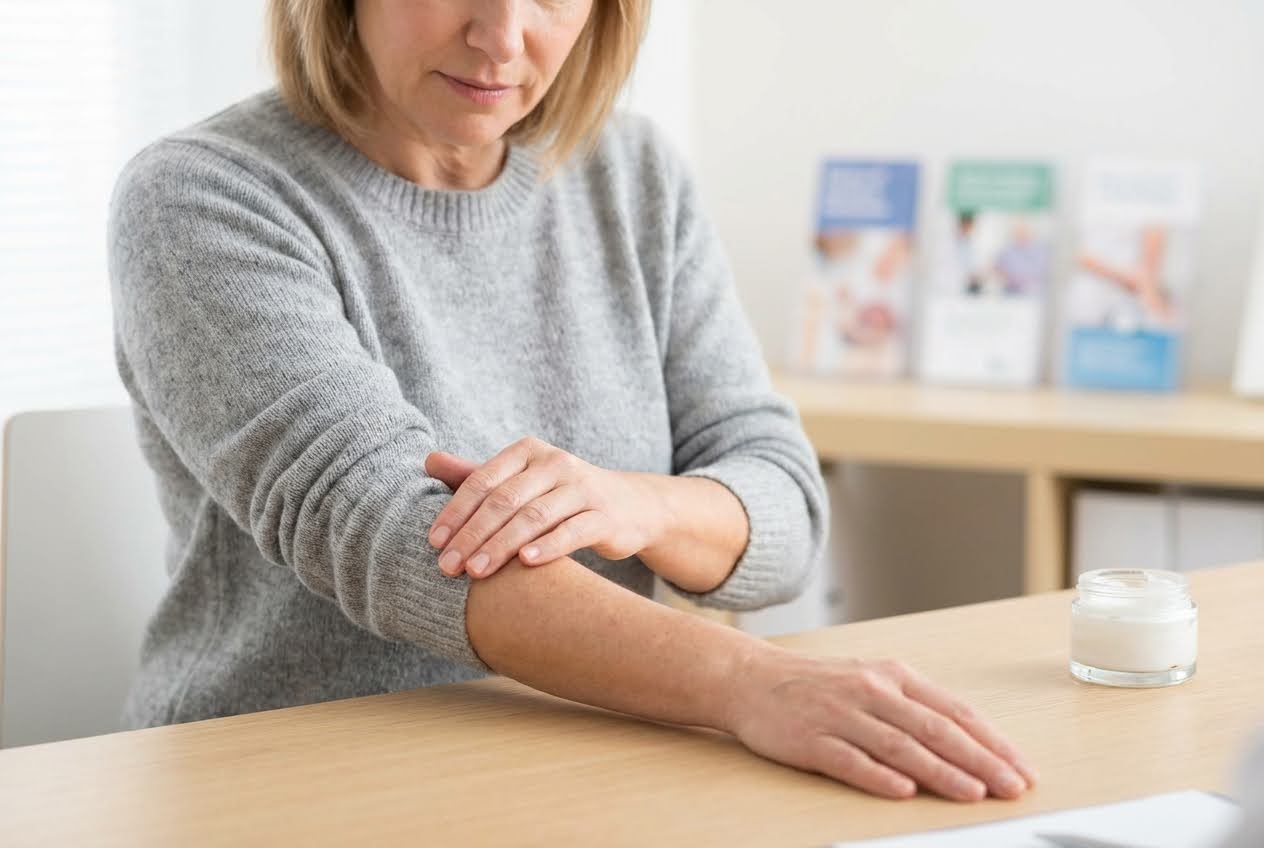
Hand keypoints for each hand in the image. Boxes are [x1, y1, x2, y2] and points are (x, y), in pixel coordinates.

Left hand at [424, 437, 667, 578]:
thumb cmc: (562, 496)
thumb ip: (477, 474)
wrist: (630, 505)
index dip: (455, 511)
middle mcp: (556, 463)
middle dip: (472, 535)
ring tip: (476, 572)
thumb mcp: (521, 480)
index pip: (483, 480)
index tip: (434, 543)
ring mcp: (583, 489)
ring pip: (535, 517)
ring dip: (501, 546)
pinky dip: (548, 547)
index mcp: (528, 452)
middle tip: (448, 567)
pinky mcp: (605, 516)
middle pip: (505, 500)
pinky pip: (573, 531)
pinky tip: (526, 564)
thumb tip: (428, 460)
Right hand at [726, 647, 1037, 801]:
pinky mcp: (810, 738)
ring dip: (939, 770)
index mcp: (892, 676)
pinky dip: (877, 775)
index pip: (953, 711)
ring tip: (971, 792)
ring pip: (899, 744)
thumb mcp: (871, 682)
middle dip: (979, 760)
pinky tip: (901, 789)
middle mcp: (871, 691)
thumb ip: (913, 709)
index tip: (1020, 768)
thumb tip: (966, 744)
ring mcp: (839, 714)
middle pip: (933, 728)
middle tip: (1011, 786)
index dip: (991, 741)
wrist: (750, 678)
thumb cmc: (817, 685)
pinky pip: (848, 759)